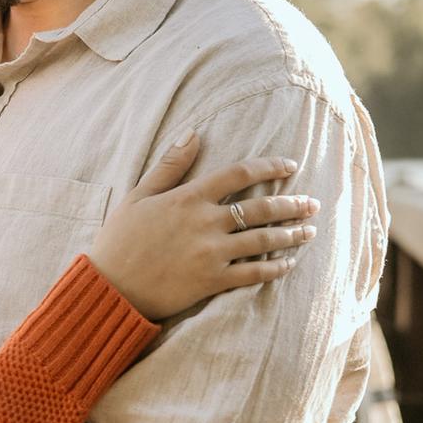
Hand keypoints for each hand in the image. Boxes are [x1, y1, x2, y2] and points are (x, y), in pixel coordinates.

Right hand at [88, 133, 319, 319]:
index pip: (239, 174)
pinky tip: (288, 264)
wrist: (109, 288)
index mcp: (188, 198)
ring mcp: (210, 253)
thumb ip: (169, 166)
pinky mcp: (211, 281)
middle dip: (291, 204)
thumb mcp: (138, 196)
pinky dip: (274, 268)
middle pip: (260, 207)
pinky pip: (252, 274)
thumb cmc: (119, 241)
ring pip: (263, 240)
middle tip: (312, 203)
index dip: (269, 166)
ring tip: (309, 231)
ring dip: (290, 235)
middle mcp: (204, 223)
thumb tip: (194, 133)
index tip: (290, 165)